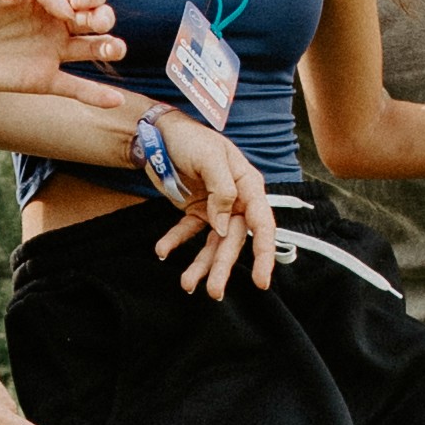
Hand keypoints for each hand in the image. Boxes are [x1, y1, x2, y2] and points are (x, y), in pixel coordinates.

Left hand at [0, 0, 122, 89]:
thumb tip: (68, 6)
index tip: (69, 2)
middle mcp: (55, 22)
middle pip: (99, 18)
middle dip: (103, 17)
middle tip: (85, 20)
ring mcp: (50, 51)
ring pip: (95, 49)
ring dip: (111, 47)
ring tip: (109, 48)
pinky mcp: (40, 79)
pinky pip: (76, 88)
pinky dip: (97, 95)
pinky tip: (115, 100)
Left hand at [144, 114, 280, 296]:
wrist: (160, 132)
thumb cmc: (191, 138)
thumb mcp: (209, 158)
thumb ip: (221, 190)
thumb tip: (222, 226)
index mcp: (248, 185)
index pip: (262, 224)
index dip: (263, 253)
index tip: (261, 281)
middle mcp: (236, 200)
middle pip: (233, 240)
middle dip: (223, 267)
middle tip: (214, 292)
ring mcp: (216, 207)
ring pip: (212, 243)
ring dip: (201, 265)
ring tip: (187, 284)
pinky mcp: (195, 210)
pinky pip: (188, 231)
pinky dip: (175, 242)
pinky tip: (162, 251)